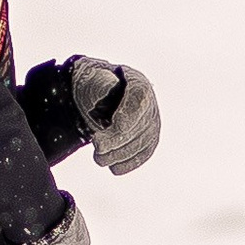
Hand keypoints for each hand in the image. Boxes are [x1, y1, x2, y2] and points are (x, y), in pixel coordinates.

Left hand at [66, 56, 160, 177]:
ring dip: (120, 154)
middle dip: (117, 140)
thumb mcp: (92, 78)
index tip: (114, 127)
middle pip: (140, 125)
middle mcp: (150, 105)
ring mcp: (152, 125)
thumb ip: (99, 83)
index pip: (139, 99)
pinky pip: (143, 154)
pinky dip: (129, 163)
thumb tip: (108, 90)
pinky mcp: (149, 142)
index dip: (128, 115)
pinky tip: (113, 166)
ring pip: (142, 143)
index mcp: (138, 84)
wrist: (100, 98)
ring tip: (99, 158)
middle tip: (97, 147)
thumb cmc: (95, 87)